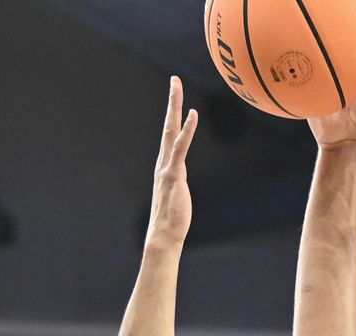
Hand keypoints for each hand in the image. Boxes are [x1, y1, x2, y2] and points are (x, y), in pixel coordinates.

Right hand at [147, 76, 197, 245]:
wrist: (164, 236)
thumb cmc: (172, 220)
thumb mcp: (178, 196)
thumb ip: (178, 185)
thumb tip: (180, 183)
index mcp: (165, 166)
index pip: (170, 135)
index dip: (173, 115)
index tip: (176, 96)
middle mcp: (163, 162)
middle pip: (167, 125)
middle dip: (172, 101)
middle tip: (174, 79)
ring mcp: (167, 167)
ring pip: (171, 130)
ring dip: (174, 106)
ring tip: (177, 85)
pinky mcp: (174, 174)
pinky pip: (180, 148)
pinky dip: (186, 130)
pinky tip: (192, 114)